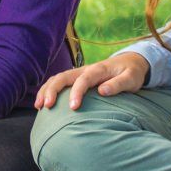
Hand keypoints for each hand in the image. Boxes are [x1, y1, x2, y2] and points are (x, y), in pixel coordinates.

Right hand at [35, 52, 149, 109]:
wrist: (130, 62)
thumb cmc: (131, 73)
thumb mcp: (131, 78)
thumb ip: (119, 84)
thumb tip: (102, 91)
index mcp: (98, 70)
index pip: (83, 80)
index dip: (76, 92)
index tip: (73, 108)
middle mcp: (85, 69)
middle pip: (63, 76)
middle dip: (53, 90)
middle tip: (47, 106)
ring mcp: (79, 73)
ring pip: (57, 78)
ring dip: (46, 90)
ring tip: (39, 106)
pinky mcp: (76, 78)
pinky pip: (58, 82)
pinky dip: (48, 90)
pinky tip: (42, 103)